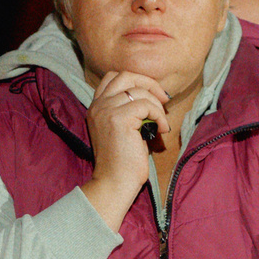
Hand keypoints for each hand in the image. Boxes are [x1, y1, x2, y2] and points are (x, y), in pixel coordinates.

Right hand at [79, 68, 172, 228]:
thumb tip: (154, 95)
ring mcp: (106, 110)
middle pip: (125, 75)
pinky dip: (158, 116)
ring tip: (161, 124)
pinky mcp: (119, 118)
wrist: (114, 183)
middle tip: (163, 100)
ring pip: (139, 90)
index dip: (136, 81)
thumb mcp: (124, 129)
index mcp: (96, 107)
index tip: (152, 96)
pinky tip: (161, 131)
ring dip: (156, 105)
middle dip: (149, 84)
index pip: (114, 77)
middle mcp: (98, 105)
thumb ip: (129, 110)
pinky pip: (146, 105)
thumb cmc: (123, 162)